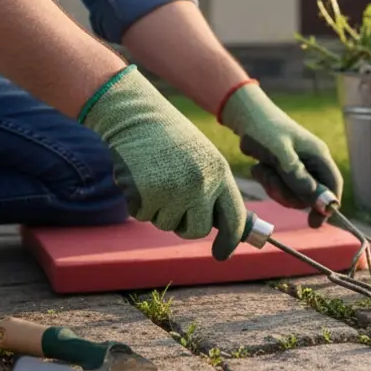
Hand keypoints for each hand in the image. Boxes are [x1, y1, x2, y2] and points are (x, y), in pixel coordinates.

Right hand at [80, 65, 246, 259]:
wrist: (136, 116)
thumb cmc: (170, 140)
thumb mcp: (203, 160)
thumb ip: (213, 190)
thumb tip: (226, 228)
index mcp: (220, 174)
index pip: (234, 218)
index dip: (230, 241)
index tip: (223, 254)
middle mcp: (201, 185)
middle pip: (197, 230)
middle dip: (184, 224)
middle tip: (172, 202)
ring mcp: (174, 191)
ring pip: (166, 224)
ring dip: (158, 209)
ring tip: (155, 177)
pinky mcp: (147, 194)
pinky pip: (143, 215)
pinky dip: (138, 202)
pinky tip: (139, 177)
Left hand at [220, 82, 341, 226]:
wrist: (246, 116)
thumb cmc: (264, 130)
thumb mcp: (279, 153)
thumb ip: (298, 177)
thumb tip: (318, 201)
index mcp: (318, 155)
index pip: (333, 185)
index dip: (327, 206)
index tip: (314, 223)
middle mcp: (312, 162)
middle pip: (310, 194)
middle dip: (289, 194)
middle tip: (271, 182)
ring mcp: (299, 166)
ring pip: (293, 193)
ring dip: (275, 187)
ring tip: (262, 169)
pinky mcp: (285, 168)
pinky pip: (281, 187)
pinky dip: (268, 182)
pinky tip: (259, 167)